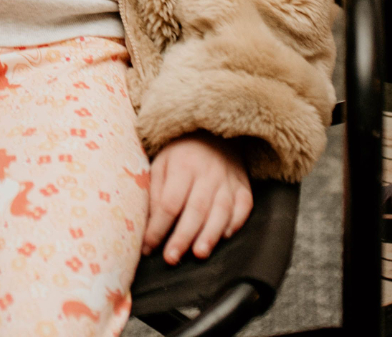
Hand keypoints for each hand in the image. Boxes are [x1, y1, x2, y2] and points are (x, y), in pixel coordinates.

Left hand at [144, 134, 253, 263]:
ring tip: (199, 253)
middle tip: (171, 258)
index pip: (169, 202)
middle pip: (195, 209)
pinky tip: (224, 237)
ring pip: (221, 210)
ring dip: (210, 234)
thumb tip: (149, 227)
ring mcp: (228, 180)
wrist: (212, 133)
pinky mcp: (244, 186)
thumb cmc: (180, 154)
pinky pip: (244, 207)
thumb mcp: (160, 165)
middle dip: (183, 236)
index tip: (147, 247)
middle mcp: (207, 173)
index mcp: (182, 166)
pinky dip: (235, 223)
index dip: (158, 227)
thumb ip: (155, 194)